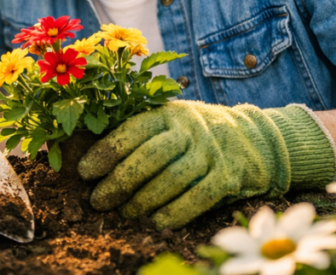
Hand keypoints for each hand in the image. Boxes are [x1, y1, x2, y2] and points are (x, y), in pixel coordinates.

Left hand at [78, 101, 334, 228]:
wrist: (250, 138)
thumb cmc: (191, 135)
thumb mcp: (167, 122)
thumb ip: (137, 134)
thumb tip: (88, 158)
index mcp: (168, 113)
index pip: (132, 130)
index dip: (106, 151)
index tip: (84, 172)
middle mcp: (190, 128)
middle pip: (151, 156)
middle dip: (120, 181)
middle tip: (98, 200)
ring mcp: (211, 152)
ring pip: (173, 178)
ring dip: (144, 200)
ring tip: (124, 212)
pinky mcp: (228, 175)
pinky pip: (199, 197)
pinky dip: (176, 212)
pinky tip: (156, 222)